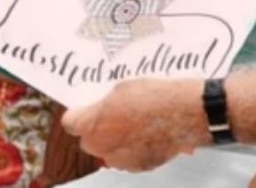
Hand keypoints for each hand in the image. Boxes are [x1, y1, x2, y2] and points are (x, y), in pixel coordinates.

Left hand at [61, 79, 210, 171]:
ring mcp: (121, 160)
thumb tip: (102, 107)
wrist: (185, 113)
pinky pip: (128, 158)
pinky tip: (146, 134)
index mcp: (91, 125)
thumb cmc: (155, 98)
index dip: (78, 115)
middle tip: (111, 115)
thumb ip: (104, 103)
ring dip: (115, 141)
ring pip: (108, 151)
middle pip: (88, 140)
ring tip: (133, 124)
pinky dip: (133, 149)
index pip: (70, 123)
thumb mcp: (121, 89)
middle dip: (97, 129)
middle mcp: (102, 147)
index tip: (84, 109)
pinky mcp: (140, 167)